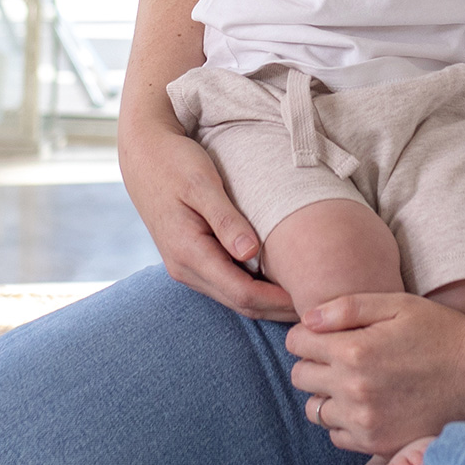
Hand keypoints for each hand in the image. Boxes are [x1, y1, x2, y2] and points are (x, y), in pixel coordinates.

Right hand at [120, 114, 298, 322]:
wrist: (142, 155)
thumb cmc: (174, 162)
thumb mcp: (201, 183)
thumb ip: (225, 219)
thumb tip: (250, 252)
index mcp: (188, 253)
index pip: (242, 293)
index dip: (279, 302)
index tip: (314, 300)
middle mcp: (185, 268)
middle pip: (241, 304)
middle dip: (280, 310)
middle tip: (322, 307)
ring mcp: (186, 267)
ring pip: (234, 299)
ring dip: (268, 304)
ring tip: (307, 299)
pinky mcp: (191, 259)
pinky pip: (227, 285)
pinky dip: (255, 290)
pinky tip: (280, 283)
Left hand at [286, 292, 464, 457]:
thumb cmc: (442, 333)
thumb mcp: (398, 304)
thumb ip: (348, 307)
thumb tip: (307, 320)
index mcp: (354, 350)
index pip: (297, 343)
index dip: (309, 334)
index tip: (328, 333)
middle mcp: (353, 389)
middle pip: (300, 377)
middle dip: (315, 362)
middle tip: (343, 355)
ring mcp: (365, 421)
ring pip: (314, 410)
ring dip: (327, 394)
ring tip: (356, 380)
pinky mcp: (378, 443)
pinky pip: (337, 435)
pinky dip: (345, 421)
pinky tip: (368, 404)